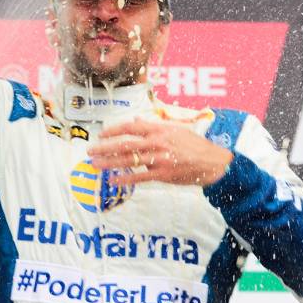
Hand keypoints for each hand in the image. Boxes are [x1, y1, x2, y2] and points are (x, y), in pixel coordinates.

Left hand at [88, 118, 232, 186]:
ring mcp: (159, 159)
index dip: (113, 130)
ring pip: (129, 160)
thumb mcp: (174, 129)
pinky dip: (125, 179)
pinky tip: (113, 181)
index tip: (101, 133)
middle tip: (90, 150)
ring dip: (110, 163)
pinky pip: (140, 177)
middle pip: (125, 144)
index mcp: (158, 129)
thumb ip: (152, 126)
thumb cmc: (193, 144)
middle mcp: (157, 143)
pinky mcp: (163, 174)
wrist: (212, 162)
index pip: (130, 128)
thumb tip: (135, 121)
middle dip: (105, 147)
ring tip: (95, 164)